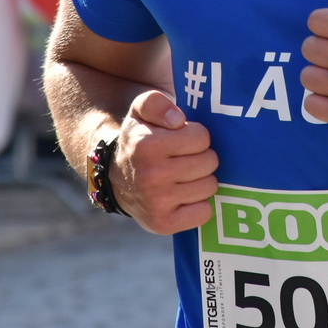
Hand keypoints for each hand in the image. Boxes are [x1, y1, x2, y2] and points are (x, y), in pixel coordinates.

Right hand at [110, 90, 217, 234]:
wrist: (117, 179)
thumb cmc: (138, 141)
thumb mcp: (140, 111)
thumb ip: (156, 103)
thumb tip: (178, 120)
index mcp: (146, 145)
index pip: (202, 137)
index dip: (196, 137)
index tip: (182, 141)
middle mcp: (151, 175)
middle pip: (209, 162)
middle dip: (202, 158)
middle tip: (185, 159)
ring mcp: (157, 202)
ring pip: (210, 186)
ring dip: (201, 180)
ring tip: (184, 177)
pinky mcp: (164, 224)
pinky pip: (205, 212)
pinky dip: (199, 205)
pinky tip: (184, 197)